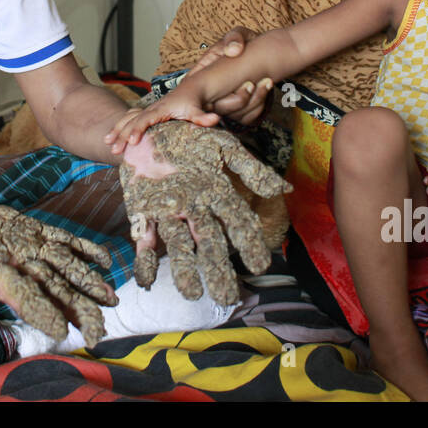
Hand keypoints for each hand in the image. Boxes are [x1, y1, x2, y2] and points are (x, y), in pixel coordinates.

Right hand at [0, 190, 118, 346]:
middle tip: (101, 330)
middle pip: (50, 289)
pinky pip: (61, 239)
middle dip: (76, 309)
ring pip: (62, 266)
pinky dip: (83, 248)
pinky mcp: (27, 228)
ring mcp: (23, 247)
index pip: (20, 295)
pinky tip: (104, 259)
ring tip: (111, 299)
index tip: (63, 329)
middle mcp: (12, 264)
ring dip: (87, 282)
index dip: (41, 311)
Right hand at [104, 88, 224, 154]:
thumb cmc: (193, 101)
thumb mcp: (198, 110)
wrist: (190, 89)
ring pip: (127, 119)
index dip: (138, 130)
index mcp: (161, 109)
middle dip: (122, 134)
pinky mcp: (147, 113)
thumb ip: (204, 117)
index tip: (132, 142)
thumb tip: (215, 119)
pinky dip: (119, 127)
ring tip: (107, 142)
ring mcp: (147, 110)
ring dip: (117, 130)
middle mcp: (151, 109)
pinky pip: (129, 119)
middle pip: (133, 120)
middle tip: (114, 149)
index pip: (146, 119)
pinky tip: (111, 137)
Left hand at [119, 121, 291, 305]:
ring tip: (191, 294)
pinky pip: (144, 240)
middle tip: (226, 297)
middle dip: (217, 269)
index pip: (236, 222)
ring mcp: (168, 213)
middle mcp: (193, 209)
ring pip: (178, 245)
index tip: (259, 266)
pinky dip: (145, 261)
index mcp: (214, 194)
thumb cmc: (189, 139)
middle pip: (209, 242)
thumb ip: (249, 167)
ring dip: (184, 270)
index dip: (248, 244)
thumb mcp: (222, 146)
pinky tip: (147, 280)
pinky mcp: (143, 214)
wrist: (149, 131)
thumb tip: (284, 189)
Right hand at [188, 27, 270, 124]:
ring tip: (266, 83)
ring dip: (253, 101)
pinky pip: (246, 118)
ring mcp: (225, 103)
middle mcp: (212, 92)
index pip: (195, 91)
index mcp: (205, 71)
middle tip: (252, 84)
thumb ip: (234, 37)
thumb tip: (232, 50)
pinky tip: (266, 91)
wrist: (265, 55)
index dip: (209, 96)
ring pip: (234, 115)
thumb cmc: (246, 44)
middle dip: (238, 99)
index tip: (232, 85)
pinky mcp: (239, 111)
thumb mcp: (239, 34)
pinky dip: (258, 108)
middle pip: (217, 108)